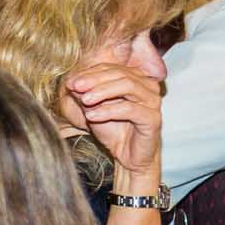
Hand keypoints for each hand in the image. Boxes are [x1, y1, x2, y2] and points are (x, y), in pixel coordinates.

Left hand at [66, 61, 163, 175]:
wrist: (127, 157)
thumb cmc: (113, 130)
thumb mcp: (93, 109)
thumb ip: (84, 94)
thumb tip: (71, 82)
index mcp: (135, 78)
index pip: (111, 68)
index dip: (90, 73)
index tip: (71, 82)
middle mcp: (148, 86)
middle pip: (120, 73)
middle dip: (95, 80)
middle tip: (75, 87)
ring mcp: (153, 101)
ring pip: (128, 86)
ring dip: (102, 92)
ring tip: (84, 100)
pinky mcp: (153, 118)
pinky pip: (130, 109)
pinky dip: (108, 111)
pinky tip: (92, 116)